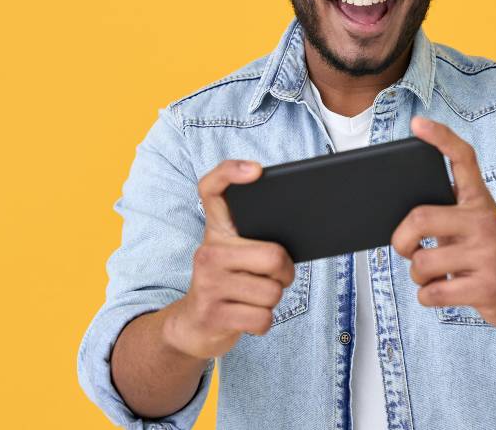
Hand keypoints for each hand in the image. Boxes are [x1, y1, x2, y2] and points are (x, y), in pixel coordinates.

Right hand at [160, 159, 295, 359]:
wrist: (193, 325)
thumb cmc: (227, 282)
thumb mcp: (234, 255)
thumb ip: (257, 238)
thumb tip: (302, 229)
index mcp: (216, 231)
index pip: (212, 188)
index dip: (231, 172)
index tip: (256, 170)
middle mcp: (207, 252)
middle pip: (273, 256)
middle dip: (286, 273)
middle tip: (275, 277)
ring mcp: (208, 283)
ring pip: (272, 292)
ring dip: (273, 300)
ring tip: (255, 297)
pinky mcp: (212, 315)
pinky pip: (263, 318)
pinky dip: (264, 321)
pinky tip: (248, 316)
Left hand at [391, 116, 495, 329]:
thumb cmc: (484, 255)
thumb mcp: (471, 226)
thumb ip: (443, 213)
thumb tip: (396, 217)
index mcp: (478, 201)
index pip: (463, 158)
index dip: (440, 138)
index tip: (417, 124)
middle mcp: (485, 221)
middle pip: (419, 218)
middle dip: (401, 240)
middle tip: (406, 249)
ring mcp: (488, 254)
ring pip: (422, 263)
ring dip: (417, 275)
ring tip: (433, 275)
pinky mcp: (487, 287)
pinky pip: (432, 292)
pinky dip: (427, 295)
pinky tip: (442, 291)